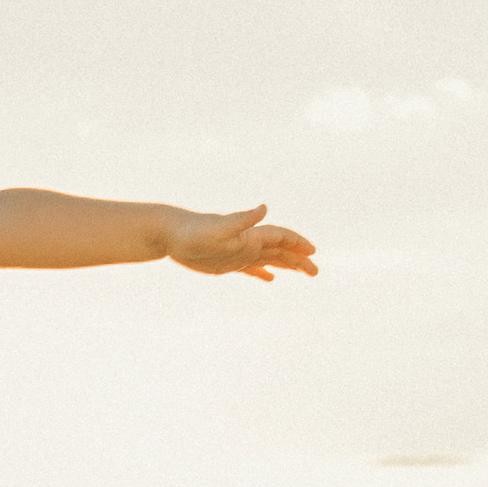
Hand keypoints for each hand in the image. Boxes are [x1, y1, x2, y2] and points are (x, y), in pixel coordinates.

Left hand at [166, 203, 316, 281]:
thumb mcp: (219, 228)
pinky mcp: (226, 262)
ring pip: (269, 259)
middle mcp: (248, 242)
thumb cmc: (194, 231)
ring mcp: (238, 252)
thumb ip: (242, 220)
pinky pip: (250, 268)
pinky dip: (262, 272)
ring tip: (305, 272)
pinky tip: (270, 278)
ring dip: (287, 264)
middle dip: (299, 260)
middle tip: (315, 272)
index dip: (297, 244)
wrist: (171, 234)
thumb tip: (264, 208)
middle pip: (280, 250)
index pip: (281, 237)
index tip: (312, 253)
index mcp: (250, 235)